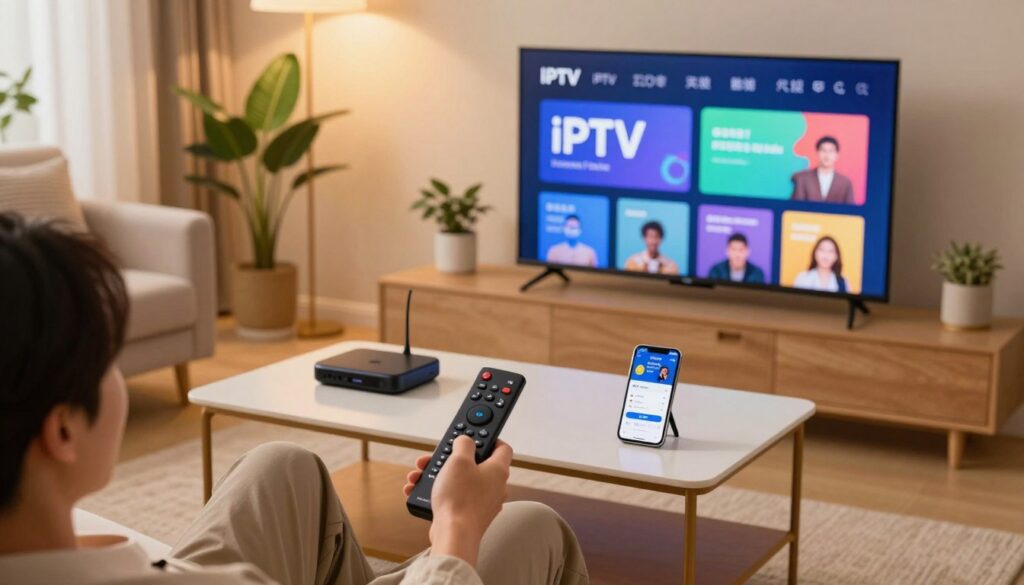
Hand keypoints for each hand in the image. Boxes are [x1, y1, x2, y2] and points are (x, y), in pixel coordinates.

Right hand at [403, 436, 511, 565]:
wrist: (454, 535)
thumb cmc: (460, 498)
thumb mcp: (459, 460)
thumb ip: (463, 444)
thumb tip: (465, 440)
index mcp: (498, 470)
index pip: (502, 447)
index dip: (489, 438)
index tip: (474, 435)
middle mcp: (495, 487)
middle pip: (475, 464)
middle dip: (451, 458)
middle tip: (438, 456)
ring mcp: (483, 503)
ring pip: (461, 481)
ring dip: (440, 475)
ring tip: (420, 474)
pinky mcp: (470, 515)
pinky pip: (455, 497)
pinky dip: (439, 492)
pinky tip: (419, 491)